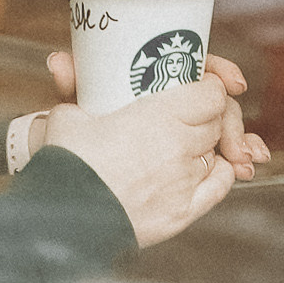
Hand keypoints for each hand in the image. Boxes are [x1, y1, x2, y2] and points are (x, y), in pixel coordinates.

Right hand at [34, 57, 268, 248]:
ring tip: (186, 137)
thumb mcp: (68, 114)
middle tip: (189, 107)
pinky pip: (221, 185)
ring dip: (207, 141)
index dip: (210, 83)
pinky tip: (206, 164)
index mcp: (160, 116)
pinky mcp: (183, 213)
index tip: (199, 81)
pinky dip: (220, 170)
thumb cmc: (66, 162)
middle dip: (208, 111)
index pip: (212, 93)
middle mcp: (180, 148)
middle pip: (217, 121)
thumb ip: (76, 85)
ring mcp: (184, 183)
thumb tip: (62, 64)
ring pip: (216, 151)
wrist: (63, 218)